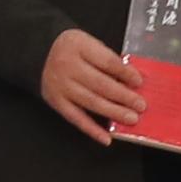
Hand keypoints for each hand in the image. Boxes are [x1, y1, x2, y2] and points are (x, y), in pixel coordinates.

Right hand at [38, 30, 144, 144]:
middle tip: (140, 105)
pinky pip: (76, 118)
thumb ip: (107, 59)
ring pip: (91, 102)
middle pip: (100, 84)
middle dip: (123, 96)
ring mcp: (60, 85)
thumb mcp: (88, 43)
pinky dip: (92, 130)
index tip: (138, 82)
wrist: (40, 52)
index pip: (106, 61)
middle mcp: (67, 65)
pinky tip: (106, 138)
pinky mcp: (55, 101)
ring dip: (114, 112)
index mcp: (78, 45)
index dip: (124, 73)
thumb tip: (131, 81)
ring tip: (131, 118)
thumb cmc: (72, 49)